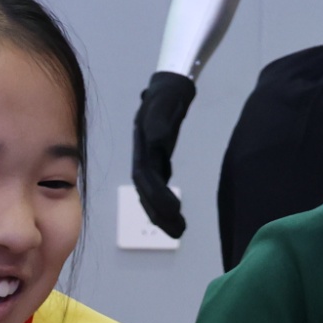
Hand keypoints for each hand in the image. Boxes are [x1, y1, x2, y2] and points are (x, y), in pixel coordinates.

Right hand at [131, 70, 197, 238]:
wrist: (165, 90)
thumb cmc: (165, 96)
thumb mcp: (162, 105)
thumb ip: (158, 122)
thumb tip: (156, 140)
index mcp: (142, 148)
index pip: (146, 179)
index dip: (157, 197)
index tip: (175, 212)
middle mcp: (142, 159)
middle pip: (147, 192)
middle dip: (160, 213)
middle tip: (180, 232)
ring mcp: (147, 162)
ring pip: (150, 194)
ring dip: (161, 214)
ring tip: (180, 232)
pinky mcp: (156, 164)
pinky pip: (156, 190)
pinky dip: (163, 205)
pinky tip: (173, 218)